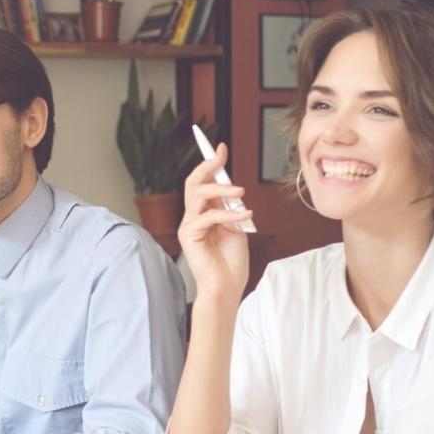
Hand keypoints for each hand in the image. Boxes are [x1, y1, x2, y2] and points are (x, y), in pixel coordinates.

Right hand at [178, 141, 252, 301]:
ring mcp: (189, 225)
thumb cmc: (231, 262)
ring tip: (241, 193)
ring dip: (221, 189)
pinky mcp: (189, 236)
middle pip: (193, 182)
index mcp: (204, 213)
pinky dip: (228, 214)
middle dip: (207, 165)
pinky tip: (244, 217)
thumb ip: (230, 208)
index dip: (210, 164)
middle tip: (221, 154)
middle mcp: (193, 216)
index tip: (220, 147)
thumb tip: (231, 188)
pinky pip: (208, 216)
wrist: (226, 287)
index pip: (202, 183)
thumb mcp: (236, 227)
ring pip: (198, 194)